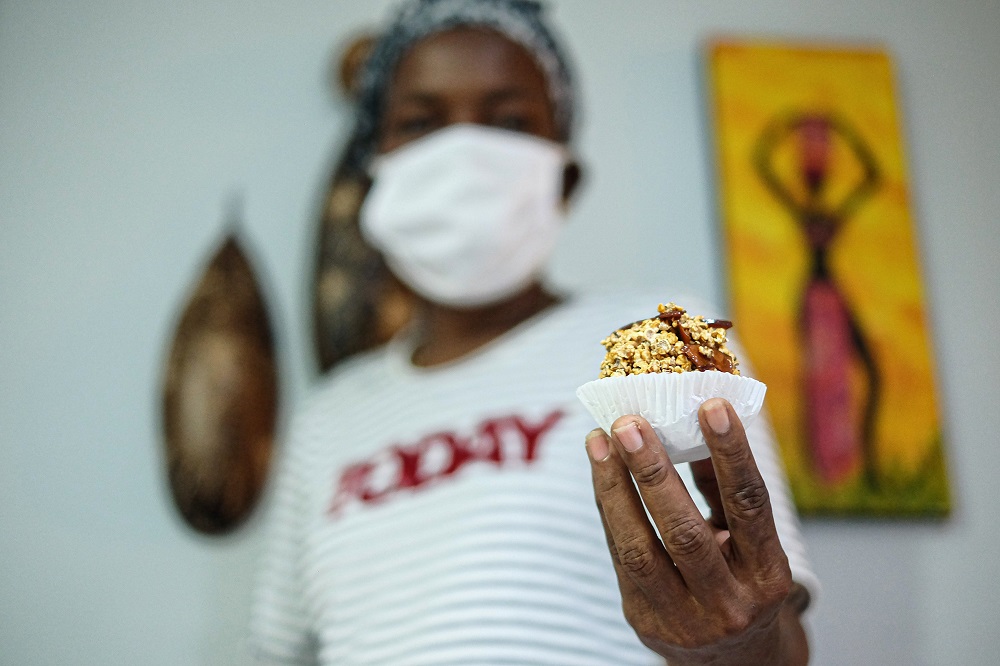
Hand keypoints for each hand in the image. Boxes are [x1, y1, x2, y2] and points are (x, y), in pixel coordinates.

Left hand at [586, 398, 806, 664]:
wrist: (734, 661)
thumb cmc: (743, 581)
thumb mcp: (751, 542)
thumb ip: (724, 490)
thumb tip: (695, 421)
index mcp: (768, 577)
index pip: (749, 506)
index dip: (732, 453)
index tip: (712, 405)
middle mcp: (729, 604)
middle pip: (685, 532)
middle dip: (652, 472)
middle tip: (629, 422)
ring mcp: (683, 619)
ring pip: (638, 549)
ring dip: (614, 488)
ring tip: (598, 441)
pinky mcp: (643, 621)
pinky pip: (619, 557)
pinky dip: (609, 508)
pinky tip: (601, 471)